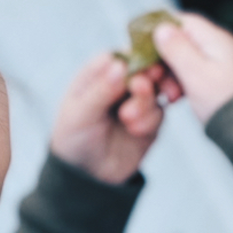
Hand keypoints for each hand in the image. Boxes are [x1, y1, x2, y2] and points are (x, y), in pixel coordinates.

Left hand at [50, 52, 180, 185]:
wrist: (86, 177)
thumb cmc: (72, 138)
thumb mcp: (80, 114)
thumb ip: (100, 91)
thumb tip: (120, 66)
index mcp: (99, 72)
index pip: (122, 55)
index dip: (135, 60)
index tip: (142, 70)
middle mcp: (120, 82)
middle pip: (146, 68)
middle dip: (147, 80)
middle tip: (142, 89)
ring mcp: (137, 100)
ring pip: (156, 89)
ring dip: (146, 103)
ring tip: (128, 119)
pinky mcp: (149, 120)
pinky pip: (159, 112)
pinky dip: (150, 120)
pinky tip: (135, 131)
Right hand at [152, 12, 232, 125]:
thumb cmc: (225, 101)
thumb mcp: (195, 74)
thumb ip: (177, 49)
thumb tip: (161, 27)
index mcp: (215, 39)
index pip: (181, 21)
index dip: (159, 31)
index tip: (143, 49)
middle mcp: (219, 47)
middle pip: (181, 41)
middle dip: (164, 60)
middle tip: (155, 80)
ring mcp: (221, 63)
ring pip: (185, 60)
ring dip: (171, 75)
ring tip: (170, 96)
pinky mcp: (220, 80)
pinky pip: (194, 74)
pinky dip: (182, 84)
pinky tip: (177, 99)